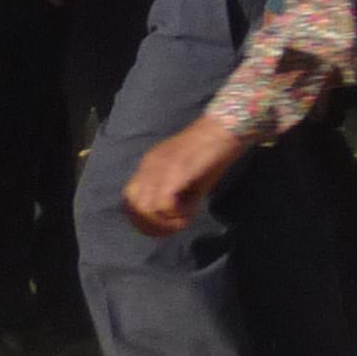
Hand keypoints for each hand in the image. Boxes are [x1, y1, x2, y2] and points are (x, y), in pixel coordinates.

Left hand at [123, 119, 250, 236]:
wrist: (226, 127)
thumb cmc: (212, 152)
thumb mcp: (189, 178)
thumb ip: (176, 196)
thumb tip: (173, 221)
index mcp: (149, 166)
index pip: (129, 200)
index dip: (143, 219)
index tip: (163, 228)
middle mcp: (149, 166)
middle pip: (132, 206)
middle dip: (151, 224)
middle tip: (173, 227)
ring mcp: (160, 168)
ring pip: (145, 208)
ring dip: (164, 222)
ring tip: (184, 219)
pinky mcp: (175, 171)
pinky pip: (163, 204)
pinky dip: (175, 214)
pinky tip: (191, 210)